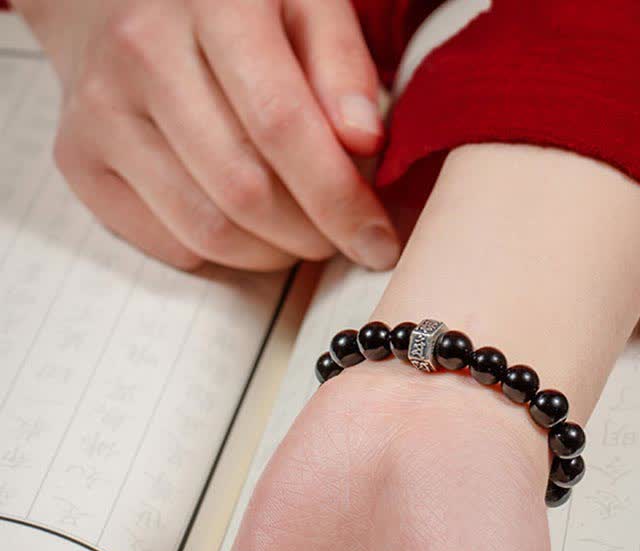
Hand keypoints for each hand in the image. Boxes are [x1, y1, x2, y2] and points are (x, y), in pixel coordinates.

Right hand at [13, 0, 399, 270]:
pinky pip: (171, 243)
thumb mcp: (304, 3)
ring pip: (209, 230)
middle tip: (341, 237)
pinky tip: (248, 226)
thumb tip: (363, 142)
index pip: (283, 125)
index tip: (378, 242)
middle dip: (313, 236)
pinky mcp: (80, 160)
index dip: (340, 200)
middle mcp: (143, 53)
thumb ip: (341, 65)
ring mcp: (100, 111)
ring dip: (273, 253)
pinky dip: (226, 254)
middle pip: (246, 191)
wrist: (113, 0)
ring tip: (300, 234)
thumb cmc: (230, 9)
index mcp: (214, 2)